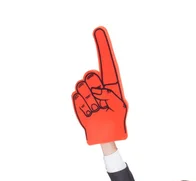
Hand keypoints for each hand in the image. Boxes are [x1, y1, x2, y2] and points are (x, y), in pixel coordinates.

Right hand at [72, 27, 127, 144]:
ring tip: (97, 110)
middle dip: (95, 89)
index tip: (98, 30)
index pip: (106, 63)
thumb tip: (96, 89)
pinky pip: (76, 97)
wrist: (106, 136)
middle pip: (91, 75)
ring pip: (82, 86)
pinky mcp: (78, 101)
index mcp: (110, 84)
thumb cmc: (116, 121)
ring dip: (90, 101)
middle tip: (101, 103)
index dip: (103, 47)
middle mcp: (98, 85)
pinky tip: (90, 113)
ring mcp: (87, 92)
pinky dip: (84, 107)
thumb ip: (110, 95)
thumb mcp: (119, 106)